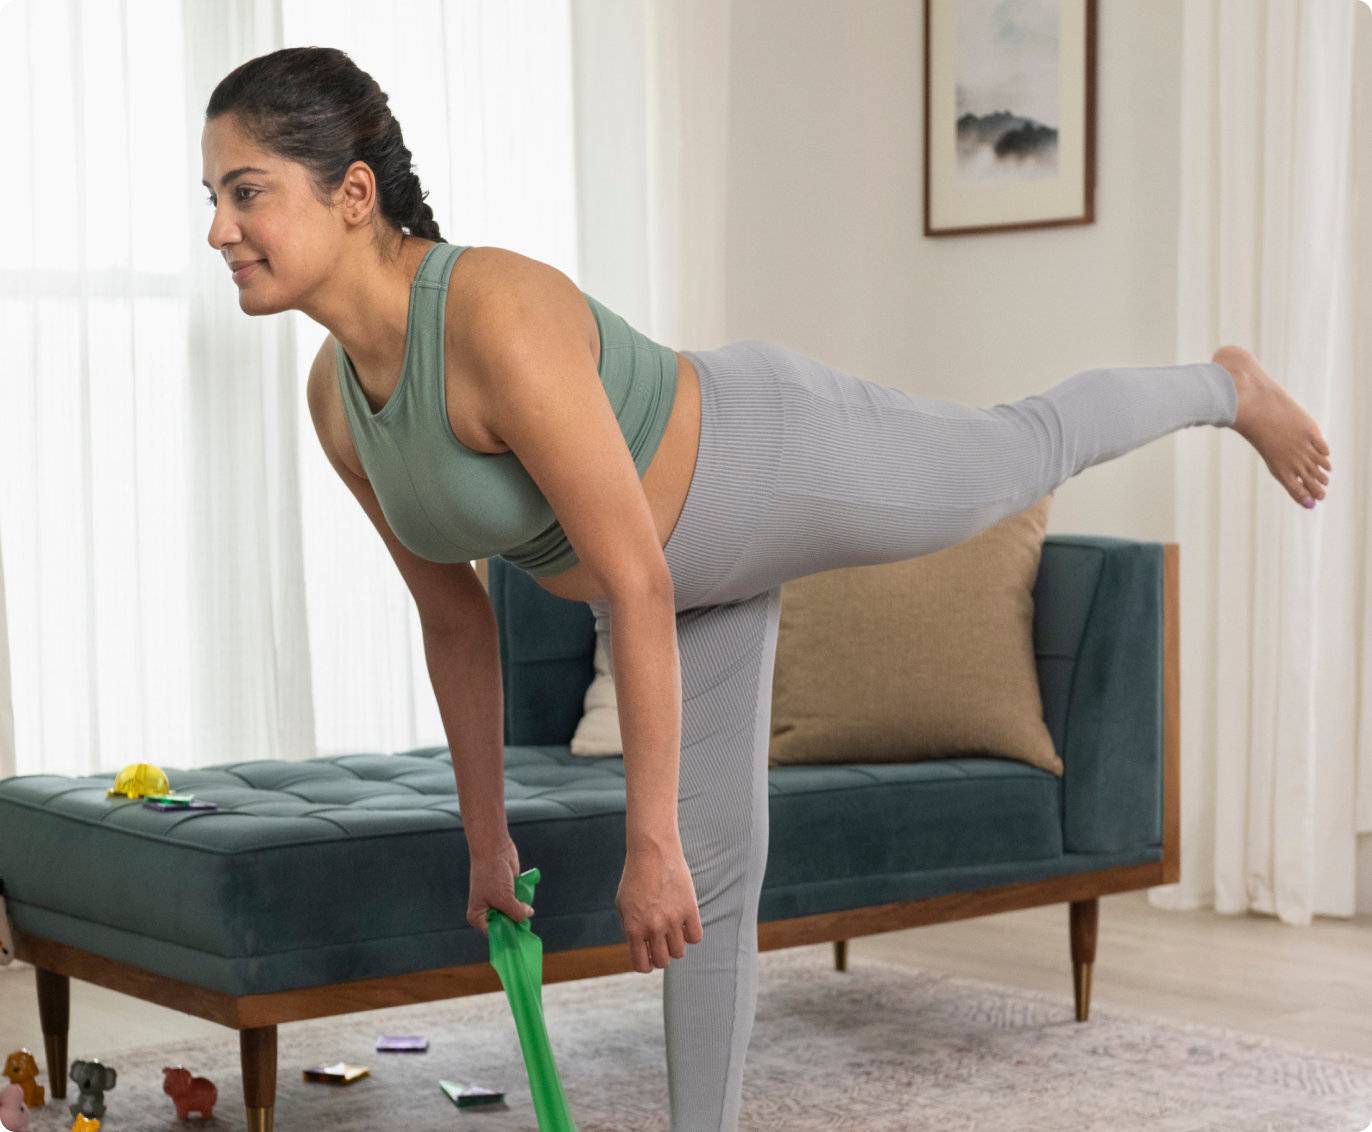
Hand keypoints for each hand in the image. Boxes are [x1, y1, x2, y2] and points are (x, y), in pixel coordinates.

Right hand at [467, 837, 532, 933]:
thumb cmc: (492, 874)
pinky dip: (523, 900)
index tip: (521, 937)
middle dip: (516, 922)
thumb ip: (516, 913)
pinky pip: (518, 903)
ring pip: (514, 914)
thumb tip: (527, 916)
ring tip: (522, 902)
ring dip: (521, 909)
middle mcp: (487, 911)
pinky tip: (523, 894)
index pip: (494, 934)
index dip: (507, 935)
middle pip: (506, 925)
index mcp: (478, 916)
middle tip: (525, 919)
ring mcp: (498, 902)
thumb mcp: (504, 899)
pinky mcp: (508, 893)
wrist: (494, 848)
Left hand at [616, 839, 703, 972]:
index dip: (646, 965)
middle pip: (663, 961)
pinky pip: (696, 937)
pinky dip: (691, 934)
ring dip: (676, 945)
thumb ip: (630, 929)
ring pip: (680, 952)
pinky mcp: (689, 909)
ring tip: (673, 930)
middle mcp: (653, 928)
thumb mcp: (623, 905)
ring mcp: (673, 919)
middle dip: (662, 955)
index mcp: (634, 929)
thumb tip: (641, 948)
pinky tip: (685, 923)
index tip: (649, 957)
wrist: (652, 852)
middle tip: (662, 942)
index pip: (642, 965)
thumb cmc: (635, 877)